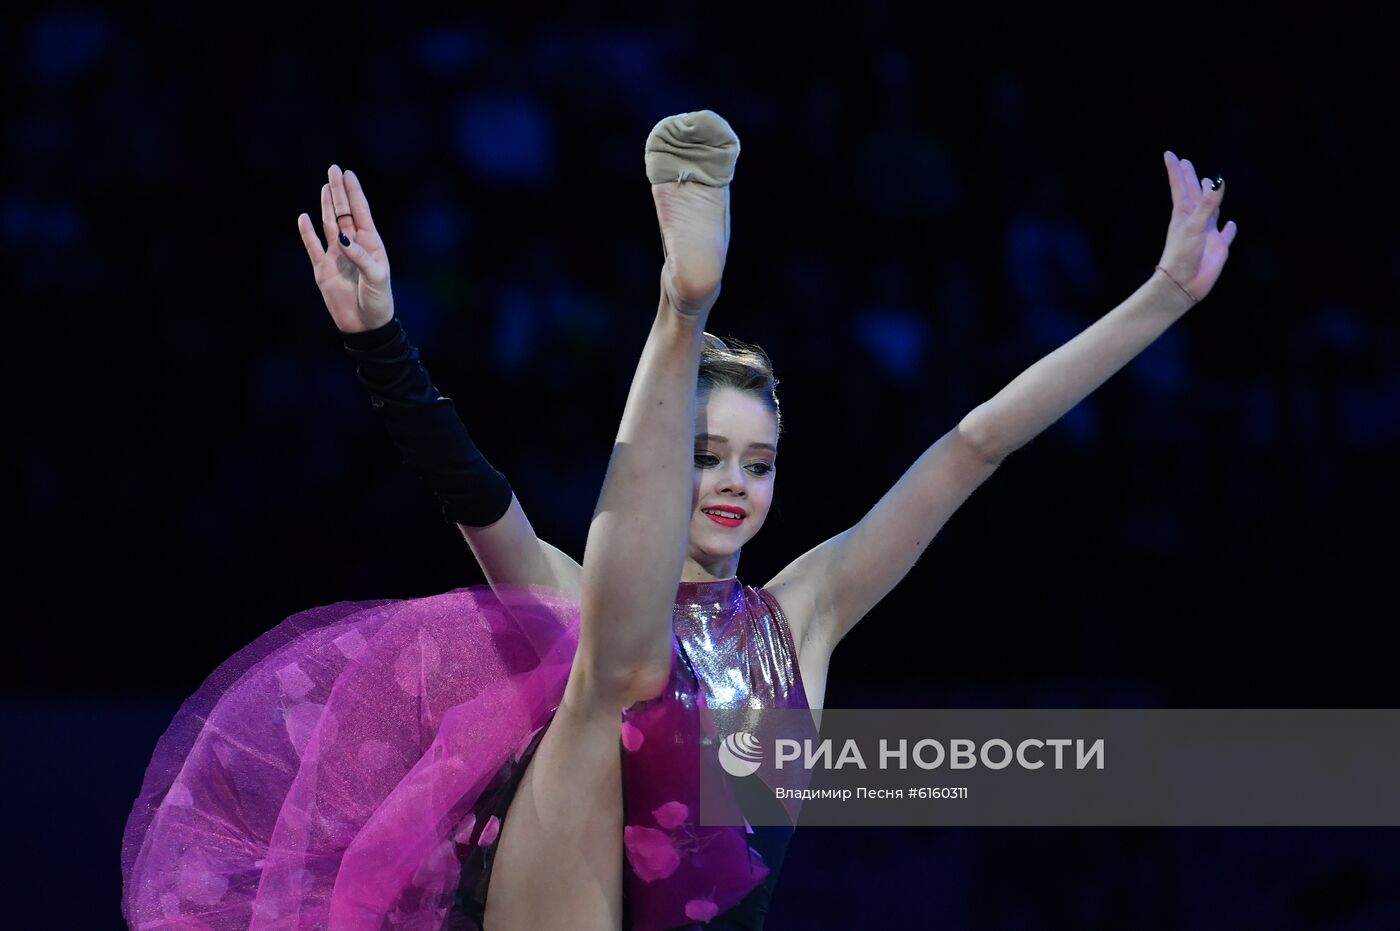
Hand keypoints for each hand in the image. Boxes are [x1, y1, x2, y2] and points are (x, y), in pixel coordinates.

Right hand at [296, 165, 392, 332]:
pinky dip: (307, 232)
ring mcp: (337, 256)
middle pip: (343, 212)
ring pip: (330, 224)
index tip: (348, 173)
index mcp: (370, 245)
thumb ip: (360, 257)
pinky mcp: (323, 269)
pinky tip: (304, 217)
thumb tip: (341, 237)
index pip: (361, 212)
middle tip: (333, 170)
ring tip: (325, 186)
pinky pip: (313, 246)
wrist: (365, 326)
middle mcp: (353, 246)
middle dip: (338, 192)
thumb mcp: (376, 278)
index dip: (354, 193)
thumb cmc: (378, 302)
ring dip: (326, 206)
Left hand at [1157, 151, 1238, 302]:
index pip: (1181, 186)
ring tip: (1210, 184)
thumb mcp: (1195, 226)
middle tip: (1186, 163)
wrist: (1182, 285)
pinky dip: (1229, 229)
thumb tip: (1217, 180)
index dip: (1176, 170)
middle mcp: (1195, 221)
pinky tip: (1231, 224)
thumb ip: (1207, 204)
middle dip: (1191, 178)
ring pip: (1211, 209)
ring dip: (1211, 197)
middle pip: (1195, 194)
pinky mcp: (1218, 248)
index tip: (1169, 154)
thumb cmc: (1182, 255)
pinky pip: (1225, 235)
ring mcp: (1207, 234)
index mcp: (1184, 214)